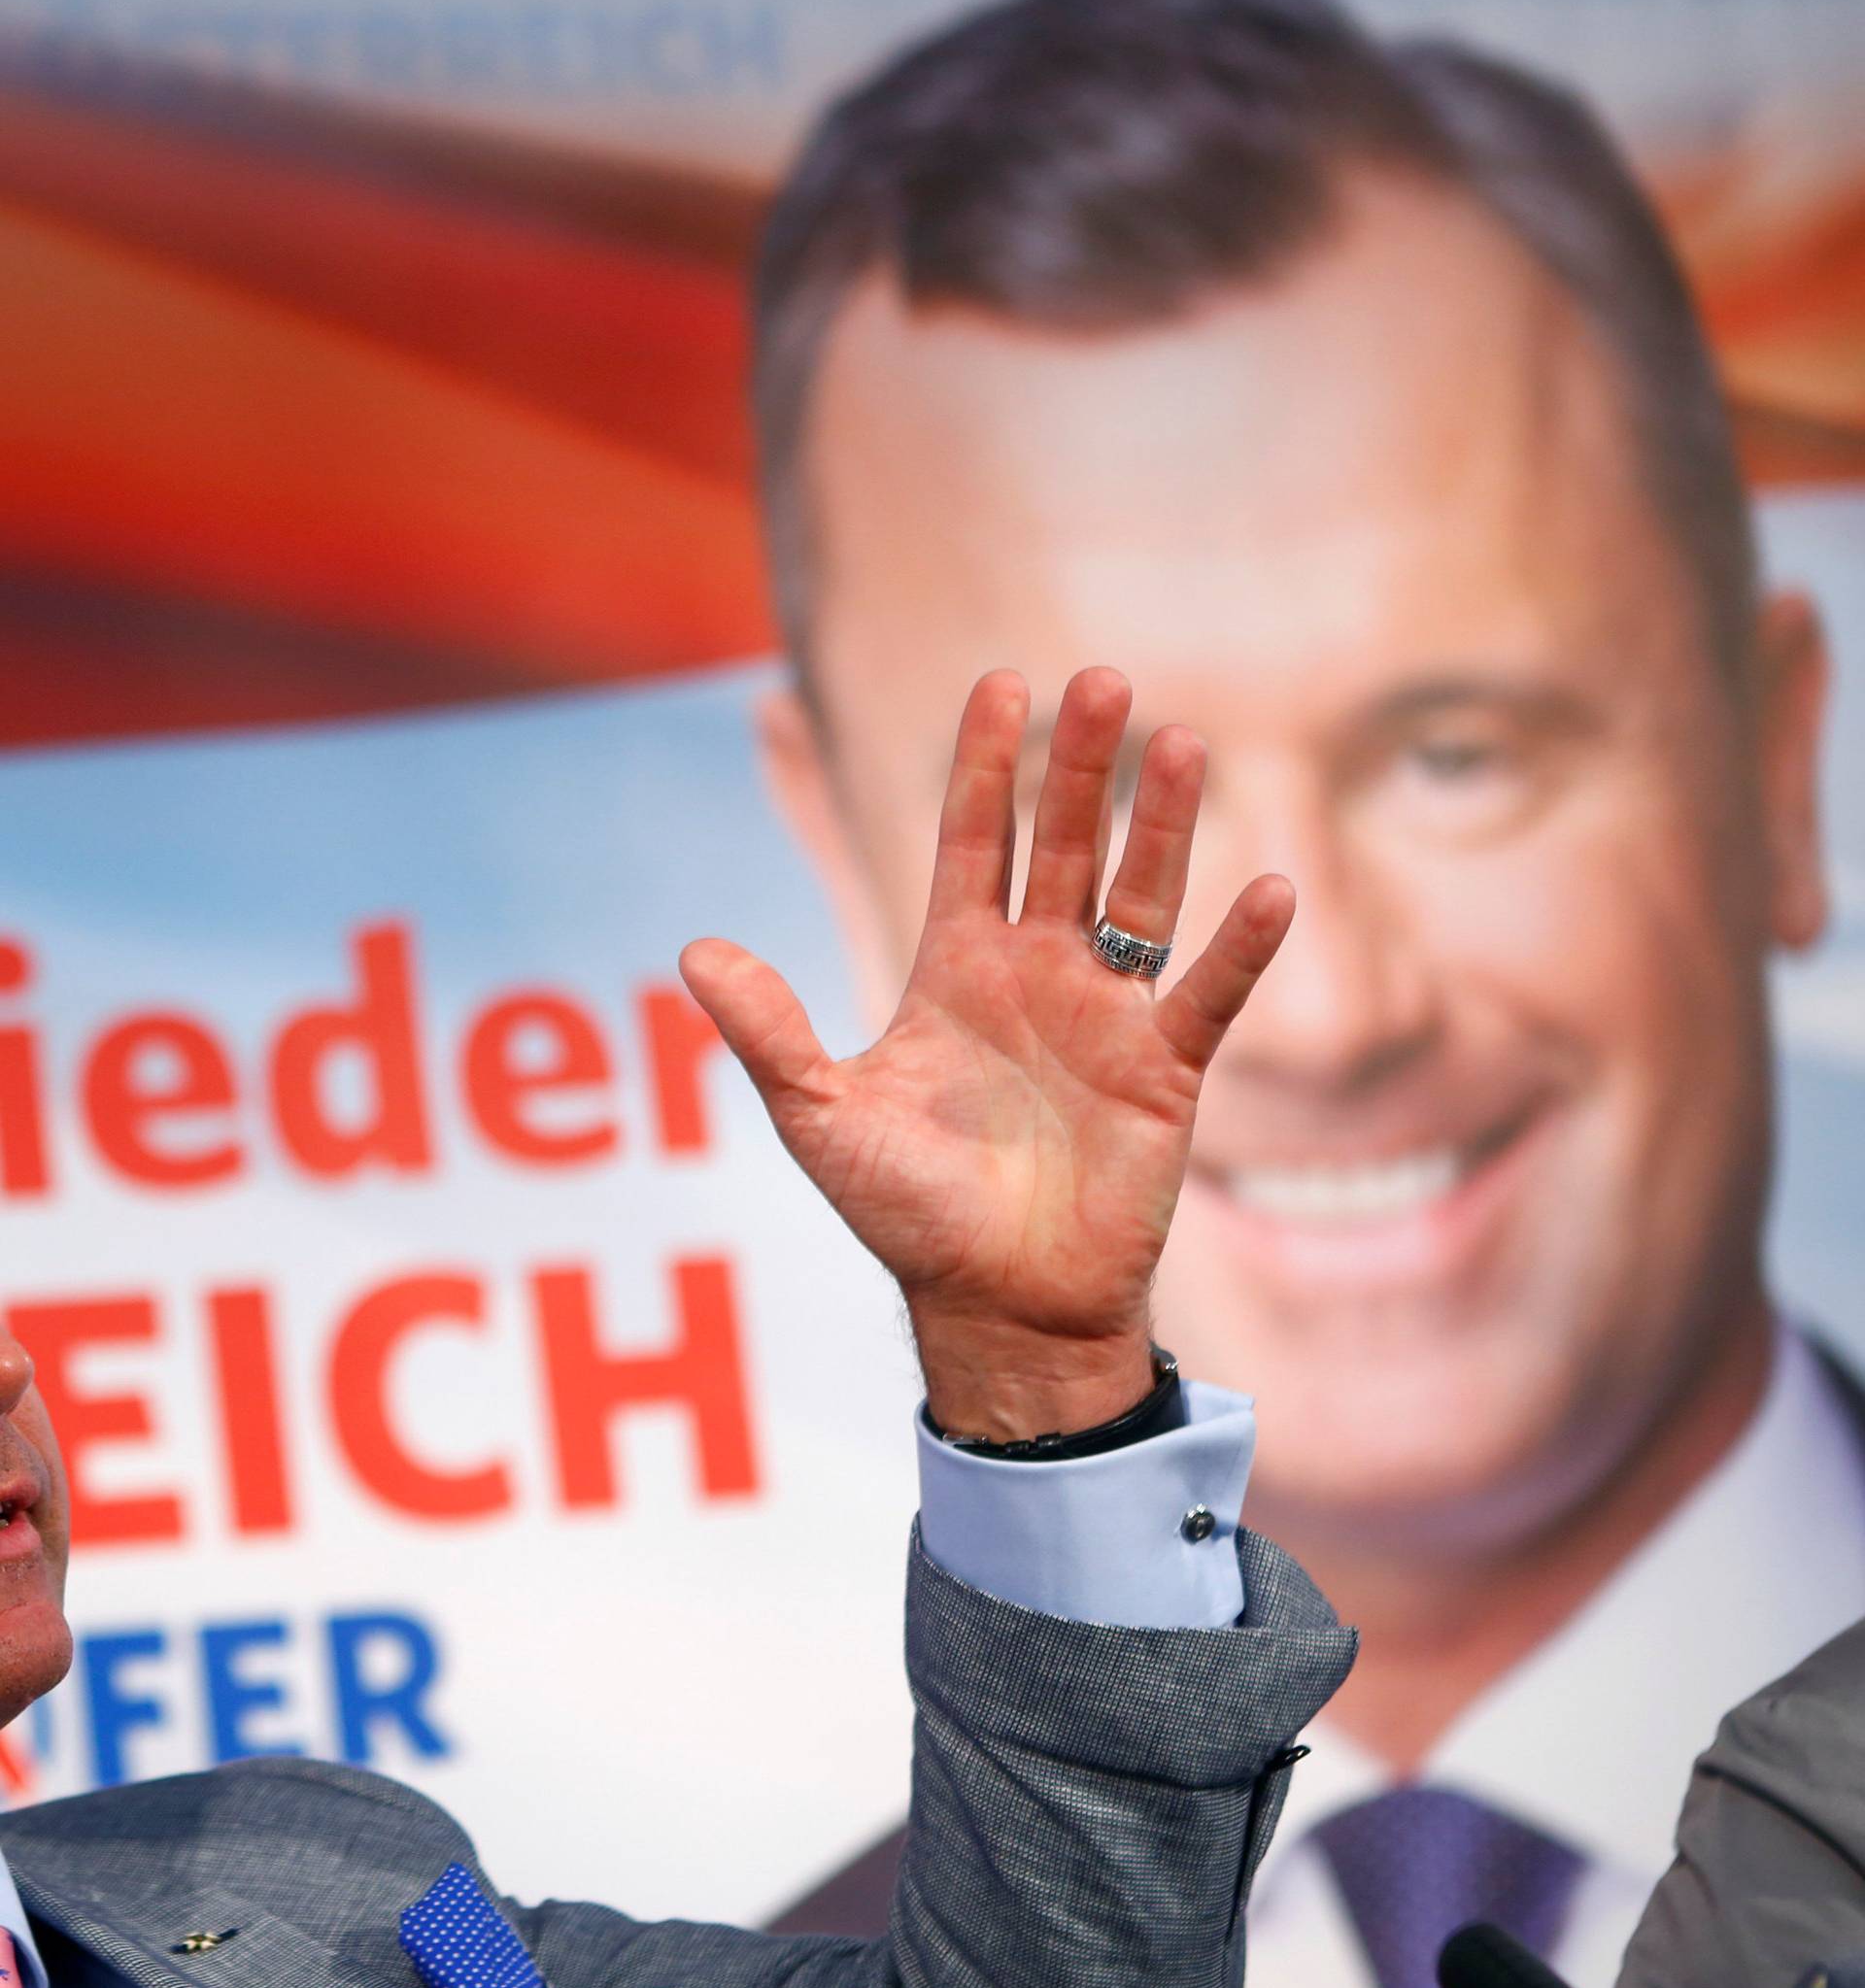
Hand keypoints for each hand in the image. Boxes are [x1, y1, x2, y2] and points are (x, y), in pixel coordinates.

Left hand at [680, 667, 1291, 1440]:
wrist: (997, 1306)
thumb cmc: (908, 1214)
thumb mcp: (822, 1119)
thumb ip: (770, 1034)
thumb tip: (693, 951)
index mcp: (955, 968)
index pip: (973, 841)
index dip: (984, 766)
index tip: (1001, 682)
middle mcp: (1036, 974)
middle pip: (1063, 846)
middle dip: (1078, 767)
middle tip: (1103, 681)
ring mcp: (1106, 1017)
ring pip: (1141, 898)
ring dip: (1163, 827)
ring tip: (1182, 744)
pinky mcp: (1163, 1072)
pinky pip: (1208, 997)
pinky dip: (1240, 949)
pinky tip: (1270, 888)